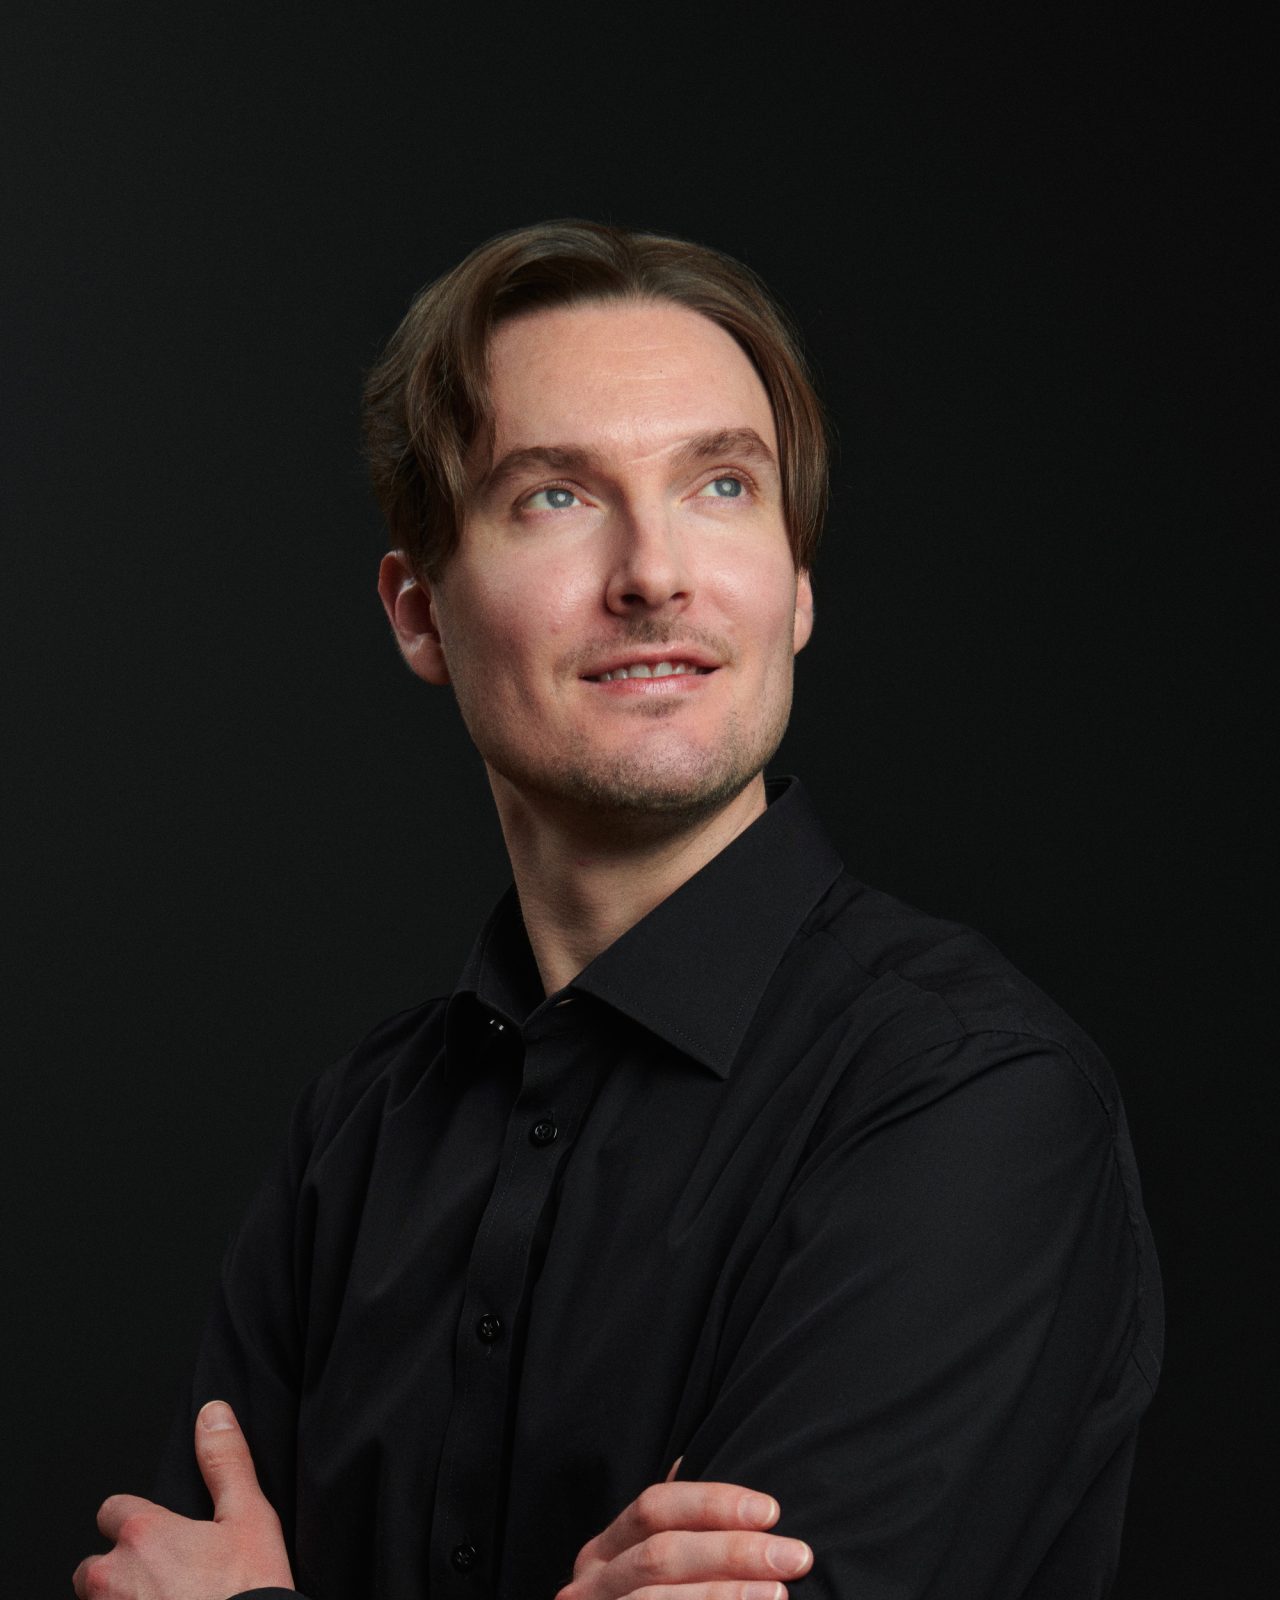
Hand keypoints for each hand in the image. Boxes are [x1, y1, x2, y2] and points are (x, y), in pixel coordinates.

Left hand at [72, 1400, 293, 1599]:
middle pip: (93, 1567)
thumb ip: (226, 1462)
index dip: (136, 1522)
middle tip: (165, 1585)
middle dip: (119, 1574)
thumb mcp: (250, 1517)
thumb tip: (213, 1413)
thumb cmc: (250, 1592)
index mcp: (144, 1534)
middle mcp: (113, 1577)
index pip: (112, 1510)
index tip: (160, 1538)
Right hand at [556, 1458, 812, 1598]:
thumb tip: (695, 1463)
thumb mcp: (657, 1566)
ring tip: (778, 1593)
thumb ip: (678, 1528)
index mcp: (606, 1550)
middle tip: (795, 1556)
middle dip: (733, 1552)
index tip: (771, 1510)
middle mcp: (592, 1584)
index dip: (712, 1504)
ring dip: (725, 1595)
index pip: (654, 1507)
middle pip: (662, 1555)